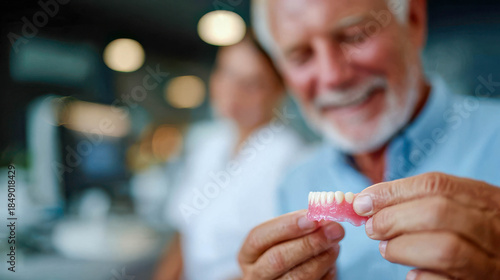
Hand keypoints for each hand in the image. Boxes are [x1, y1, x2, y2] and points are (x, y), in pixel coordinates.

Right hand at [238, 210, 343, 279]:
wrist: (287, 278)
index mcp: (248, 254)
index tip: (313, 218)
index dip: (286, 226)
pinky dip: (326, 274)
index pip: (259, 237)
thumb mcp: (283, 238)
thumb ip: (299, 227)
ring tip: (335, 245)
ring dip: (322, 259)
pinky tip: (331, 263)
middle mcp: (255, 275)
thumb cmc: (285, 252)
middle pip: (278, 259)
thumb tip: (324, 220)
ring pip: (297, 278)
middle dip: (309, 243)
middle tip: (335, 230)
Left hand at [353, 172, 499, 279]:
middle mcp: (494, 227)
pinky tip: (411, 273)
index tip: (362, 203)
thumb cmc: (469, 232)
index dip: (391, 192)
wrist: (498, 261)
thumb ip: (417, 201)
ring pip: (443, 248)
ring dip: (402, 247)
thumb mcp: (456, 207)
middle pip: (437, 212)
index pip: (434, 184)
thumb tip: (365, 202)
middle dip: (393, 219)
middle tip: (373, 228)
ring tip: (387, 249)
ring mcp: (491, 260)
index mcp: (484, 198)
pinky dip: (422, 277)